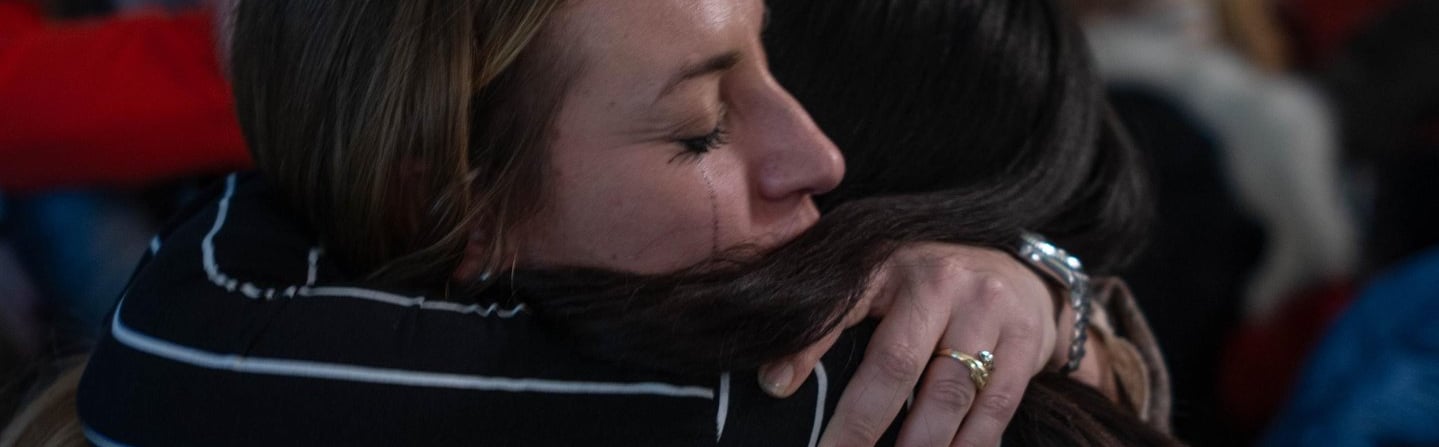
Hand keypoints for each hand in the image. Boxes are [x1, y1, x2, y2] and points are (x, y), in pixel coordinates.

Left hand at [758, 243, 1059, 446]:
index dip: (806, 347)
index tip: (774, 389)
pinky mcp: (1025, 341)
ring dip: (917, 446)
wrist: (1021, 273)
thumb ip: (834, 316)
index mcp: (889, 263)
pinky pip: (992, 408)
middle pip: (896, 364)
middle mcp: (939, 280)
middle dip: (860, 425)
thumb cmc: (931, 287)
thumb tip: (772, 379)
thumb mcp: (880, 284)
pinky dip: (967, 446)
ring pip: (947, 394)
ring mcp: (987, 309)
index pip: (842, 304)